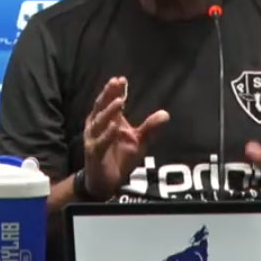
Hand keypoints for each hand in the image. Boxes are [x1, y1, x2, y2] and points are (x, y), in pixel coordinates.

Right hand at [83, 76, 169, 199]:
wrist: (106, 181)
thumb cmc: (120, 157)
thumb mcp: (139, 141)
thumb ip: (150, 127)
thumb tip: (166, 113)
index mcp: (109, 120)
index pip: (110, 101)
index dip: (115, 91)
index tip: (121, 79)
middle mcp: (98, 126)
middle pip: (101, 106)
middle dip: (108, 94)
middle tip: (115, 82)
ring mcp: (94, 139)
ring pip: (100, 122)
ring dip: (110, 111)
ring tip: (120, 101)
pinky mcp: (94, 153)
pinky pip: (101, 142)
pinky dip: (107, 134)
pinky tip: (115, 126)